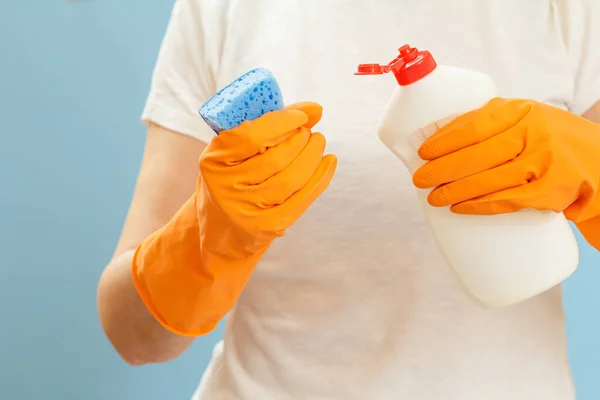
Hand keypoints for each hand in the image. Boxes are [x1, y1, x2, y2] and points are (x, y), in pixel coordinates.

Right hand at [198, 102, 336, 252]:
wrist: (221, 228)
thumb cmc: (232, 178)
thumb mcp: (234, 150)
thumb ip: (269, 124)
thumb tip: (316, 110)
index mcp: (213, 160)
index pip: (251, 136)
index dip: (282, 122)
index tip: (301, 116)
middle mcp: (225, 187)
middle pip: (275, 159)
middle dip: (301, 140)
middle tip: (310, 132)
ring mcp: (245, 210)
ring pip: (291, 179)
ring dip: (312, 156)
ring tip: (318, 143)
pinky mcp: (266, 226)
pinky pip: (301, 199)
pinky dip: (320, 178)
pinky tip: (328, 162)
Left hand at [412, 98, 599, 247]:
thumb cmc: (556, 141)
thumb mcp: (532, 119)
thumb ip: (497, 123)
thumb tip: (445, 137)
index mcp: (524, 111)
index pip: (476, 124)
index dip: (445, 140)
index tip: (423, 152)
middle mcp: (535, 134)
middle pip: (478, 154)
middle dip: (443, 169)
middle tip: (420, 179)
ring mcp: (545, 163)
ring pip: (489, 179)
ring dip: (456, 190)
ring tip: (433, 198)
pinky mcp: (552, 192)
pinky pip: (507, 200)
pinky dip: (480, 206)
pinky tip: (460, 208)